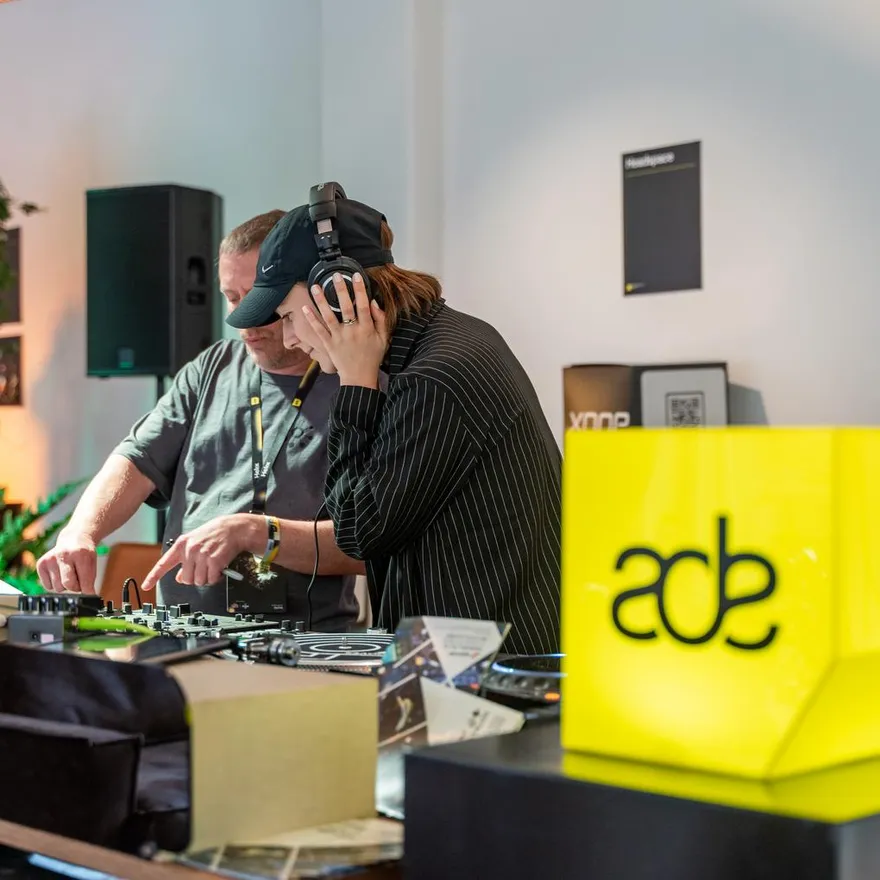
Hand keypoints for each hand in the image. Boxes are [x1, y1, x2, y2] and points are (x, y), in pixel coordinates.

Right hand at [36, 531, 97, 593]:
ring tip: (69, 573)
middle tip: (79, 581)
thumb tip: (88, 598)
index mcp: (80, 554)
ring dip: (64, 586)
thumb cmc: (84, 555)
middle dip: (75, 588)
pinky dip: (55, 584)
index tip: (90, 596)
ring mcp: (50, 559)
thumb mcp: (92, 564)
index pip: (84, 580)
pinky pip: (48, 586)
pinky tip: (59, 573)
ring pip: (57, 588)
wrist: (73, 540)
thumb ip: (89, 580)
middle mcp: (63, 555)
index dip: (88, 591)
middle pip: (68, 585)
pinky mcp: (40, 563)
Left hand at [141, 514, 252, 590]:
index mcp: (181, 545)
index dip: (153, 576)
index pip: (164, 563)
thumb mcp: (195, 543)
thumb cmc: (214, 535)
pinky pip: (211, 579)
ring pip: (198, 581)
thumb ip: (184, 560)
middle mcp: (189, 550)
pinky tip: (219, 568)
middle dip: (194, 578)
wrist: (233, 528)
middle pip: (185, 579)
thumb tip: (179, 577)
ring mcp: (202, 555)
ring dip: (206, 578)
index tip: (146, 586)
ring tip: (211, 567)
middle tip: (203, 569)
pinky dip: (215, 578)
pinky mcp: (214, 561)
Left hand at [305, 272, 388, 387]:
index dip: (360, 290)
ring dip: (321, 301)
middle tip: (335, 276)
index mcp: (367, 329)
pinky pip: (319, 330)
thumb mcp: (383, 339)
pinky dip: (311, 319)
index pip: (364, 305)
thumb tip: (374, 302)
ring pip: (329, 317)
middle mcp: (352, 332)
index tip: (357, 276)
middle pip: (346, 308)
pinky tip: (305, 308)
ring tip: (316, 287)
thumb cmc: (372, 357)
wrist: (359, 378)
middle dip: (341, 290)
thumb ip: (381, 320)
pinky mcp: (329, 345)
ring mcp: (339, 338)